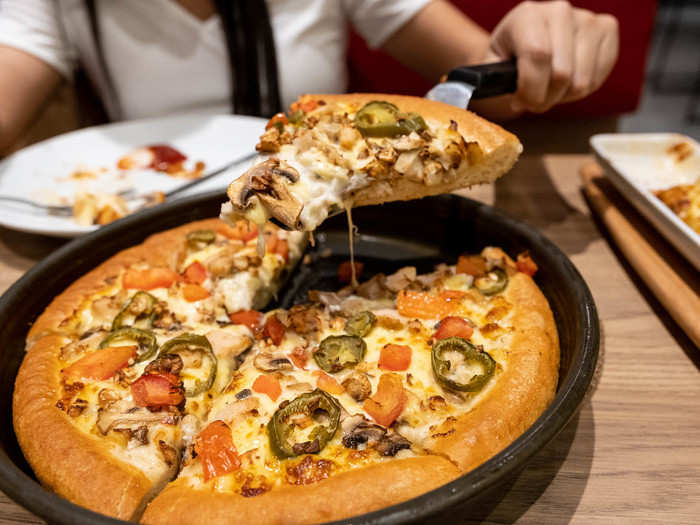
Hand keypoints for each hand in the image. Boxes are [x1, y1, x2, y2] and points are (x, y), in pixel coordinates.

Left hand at [475, 1, 618, 117]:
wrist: (525, 47)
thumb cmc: (505, 61)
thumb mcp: (491, 68)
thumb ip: (493, 80)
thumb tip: (496, 94)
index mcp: (526, 15)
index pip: (538, 55)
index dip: (531, 89)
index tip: (521, 102)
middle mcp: (559, 10)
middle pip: (562, 73)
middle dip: (545, 99)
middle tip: (534, 101)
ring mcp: (586, 17)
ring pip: (582, 79)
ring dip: (563, 96)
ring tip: (549, 90)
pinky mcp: (606, 29)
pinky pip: (599, 75)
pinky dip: (582, 89)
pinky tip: (568, 82)